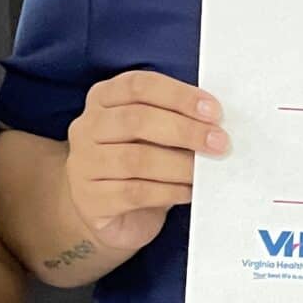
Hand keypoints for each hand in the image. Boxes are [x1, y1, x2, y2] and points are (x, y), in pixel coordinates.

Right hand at [63, 71, 227, 255]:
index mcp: (103, 98)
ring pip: (136, 159)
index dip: (179, 95)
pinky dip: (169, 191)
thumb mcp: (155, 135)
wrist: (114, 217)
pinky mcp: (90, 200)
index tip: (214, 111)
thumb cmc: (142, 166)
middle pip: (136, 120)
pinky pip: (134, 193)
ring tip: (205, 171)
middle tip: (219, 143)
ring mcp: (83, 164)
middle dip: (185, 130)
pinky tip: (189, 192)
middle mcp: (87, 127)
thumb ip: (176, 120)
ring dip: (180, 165)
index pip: (139, 85)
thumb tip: (215, 123)